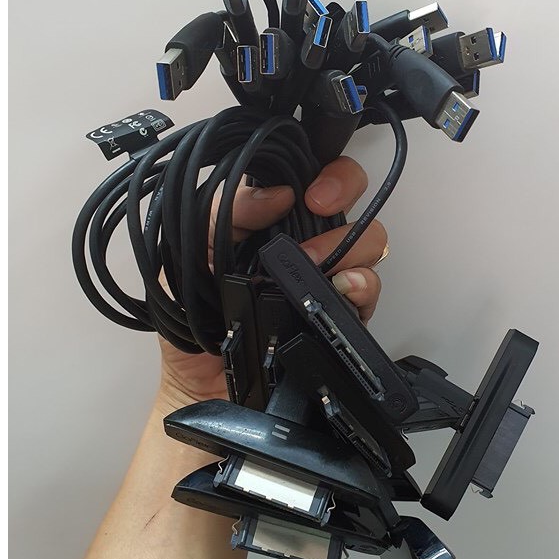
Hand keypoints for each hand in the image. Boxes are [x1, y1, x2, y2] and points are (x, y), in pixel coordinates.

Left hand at [156, 156, 387, 413]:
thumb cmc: (191, 321)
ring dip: (348, 247)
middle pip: (350, 200)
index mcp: (271, 223)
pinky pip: (369, 292)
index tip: (311, 193)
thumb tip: (275, 192)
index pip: (312, 178)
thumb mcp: (189, 255)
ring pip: (368, 243)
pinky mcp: (341, 317)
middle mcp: (306, 246)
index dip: (326, 173)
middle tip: (319, 208)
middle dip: (345, 191)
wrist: (202, 385)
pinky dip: (362, 286)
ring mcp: (327, 281)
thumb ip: (223, 212)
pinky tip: (340, 291)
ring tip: (316, 268)